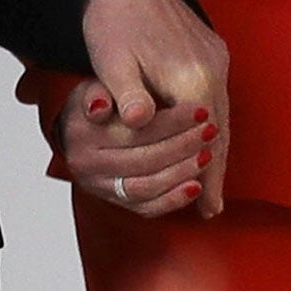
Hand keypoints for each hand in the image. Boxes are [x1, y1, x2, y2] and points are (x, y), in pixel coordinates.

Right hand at [58, 76, 220, 216]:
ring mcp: (99, 186)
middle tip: (211, 131)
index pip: (135, 131)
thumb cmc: (100, 96)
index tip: (201, 110)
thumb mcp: (101, 82)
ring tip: (208, 155)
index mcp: (82, 132)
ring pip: (147, 187)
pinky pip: (147, 207)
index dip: (172, 122)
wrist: (79, 125)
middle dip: (183, 146)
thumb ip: (114, 91)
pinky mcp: (113, 201)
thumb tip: (125, 113)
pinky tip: (196, 186)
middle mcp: (86, 165)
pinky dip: (174, 199)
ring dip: (182, 172)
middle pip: (143, 160)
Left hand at [80, 0, 229, 215]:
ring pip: (222, 114)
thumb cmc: (113, 21)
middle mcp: (212, 67)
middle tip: (212, 209)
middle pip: (219, 130)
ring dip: (216, 148)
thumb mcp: (112, 61)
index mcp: (191, 76)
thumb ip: (127, 95)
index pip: (204, 139)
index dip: (205, 176)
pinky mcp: (212, 49)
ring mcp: (215, 57)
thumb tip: (138, 122)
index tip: (205, 209)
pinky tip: (205, 138)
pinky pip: (217, 96)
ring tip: (211, 183)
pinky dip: (213, 122)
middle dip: (216, 170)